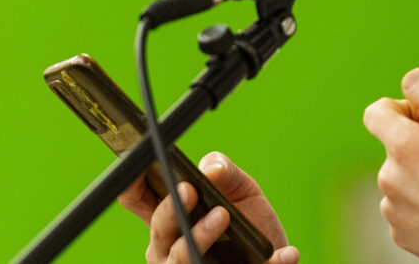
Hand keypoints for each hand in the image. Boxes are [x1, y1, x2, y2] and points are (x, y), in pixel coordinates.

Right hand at [118, 151, 300, 263]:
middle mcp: (171, 250)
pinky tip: (287, 254)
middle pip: (159, 232)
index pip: (136, 200)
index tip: (142, 165)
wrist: (274, 255)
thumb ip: (225, 172)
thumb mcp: (240, 189)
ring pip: (181, 261)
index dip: (131, 182)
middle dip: (171, 211)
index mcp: (170, 220)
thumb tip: (211, 170)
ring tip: (224, 216)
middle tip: (190, 191)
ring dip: (201, 238)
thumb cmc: (247, 222)